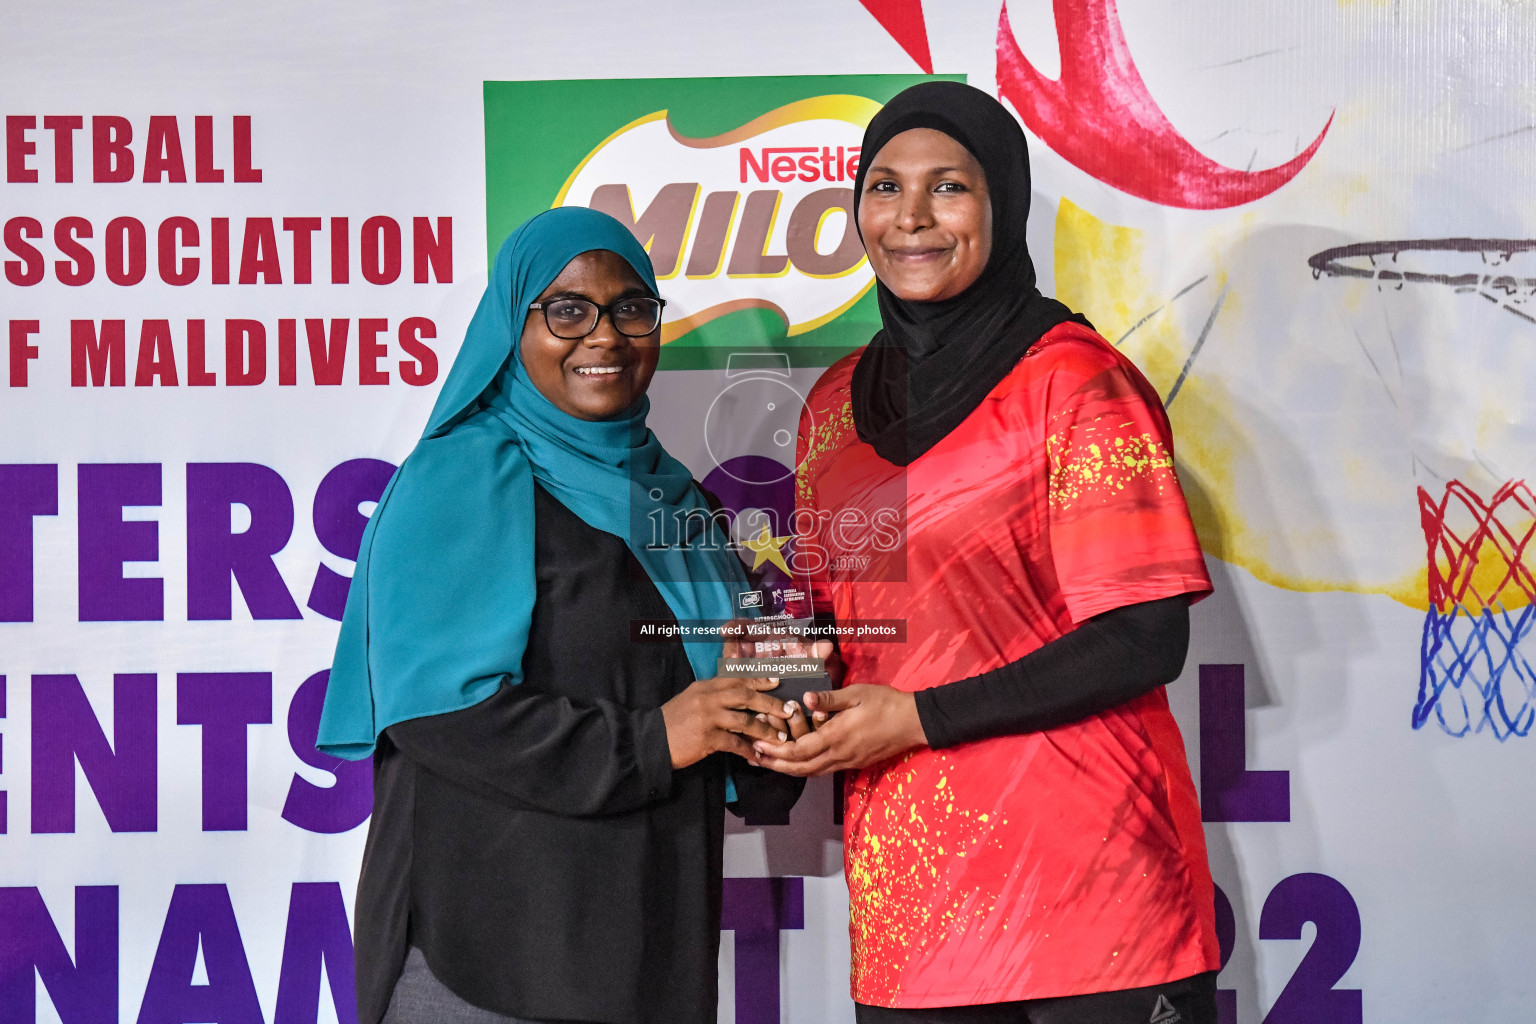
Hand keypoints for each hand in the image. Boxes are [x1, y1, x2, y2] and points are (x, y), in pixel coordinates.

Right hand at [661, 675, 797, 769]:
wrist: (651, 741)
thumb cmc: (673, 722)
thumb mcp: (691, 700)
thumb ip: (713, 696)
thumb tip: (738, 697)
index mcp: (705, 686)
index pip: (736, 678)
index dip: (758, 679)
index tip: (776, 680)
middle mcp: (708, 698)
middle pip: (745, 695)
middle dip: (770, 702)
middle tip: (788, 709)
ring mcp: (707, 717)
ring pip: (744, 720)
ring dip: (765, 730)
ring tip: (779, 737)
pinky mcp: (707, 738)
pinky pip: (735, 743)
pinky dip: (749, 751)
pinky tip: (758, 757)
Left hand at [751, 684, 927, 775]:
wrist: (914, 723)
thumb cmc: (886, 704)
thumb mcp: (857, 694)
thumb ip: (830, 699)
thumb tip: (806, 698)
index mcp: (837, 736)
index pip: (800, 751)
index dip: (776, 752)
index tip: (757, 746)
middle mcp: (840, 754)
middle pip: (801, 768)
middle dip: (776, 765)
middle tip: (755, 759)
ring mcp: (847, 762)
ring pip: (812, 773)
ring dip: (789, 769)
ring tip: (771, 763)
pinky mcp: (854, 763)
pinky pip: (824, 770)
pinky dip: (806, 768)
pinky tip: (798, 762)